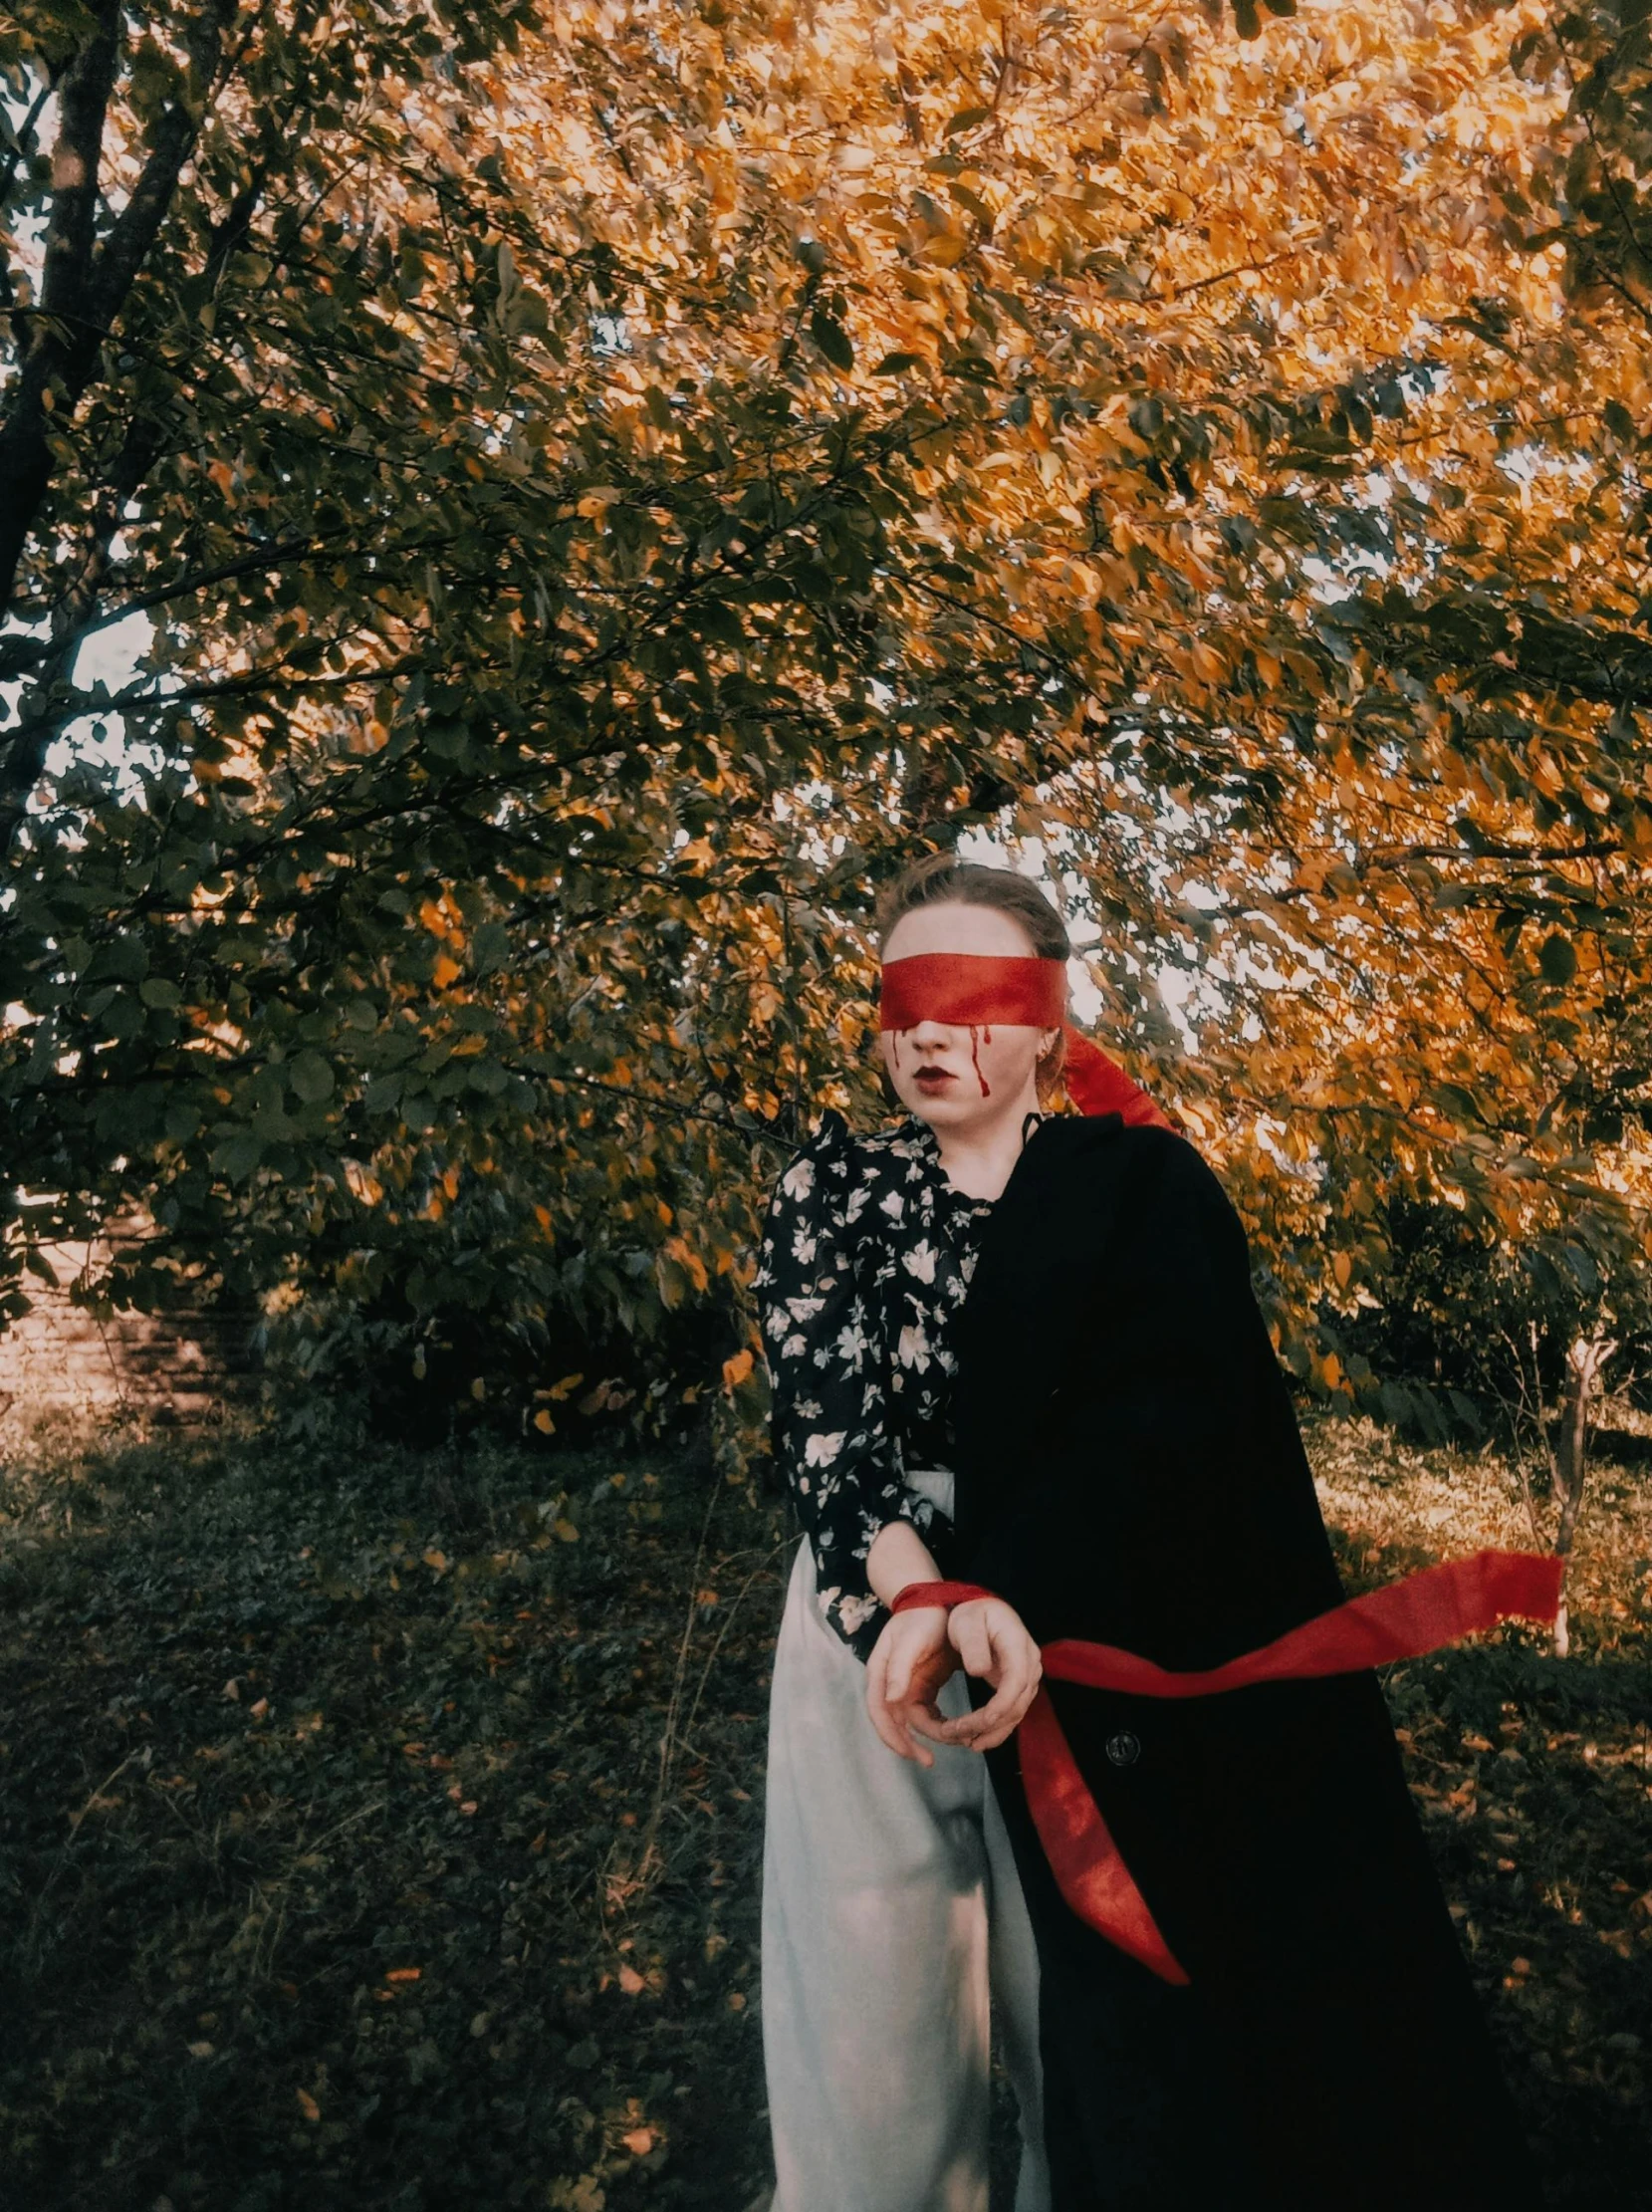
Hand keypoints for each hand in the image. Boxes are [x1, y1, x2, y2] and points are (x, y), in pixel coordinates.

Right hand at [865, 1604, 960, 1766]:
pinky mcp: (919, 1684)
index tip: (911, 1753)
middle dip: (908, 1744)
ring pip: (909, 1721)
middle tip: (929, 1761)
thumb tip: (891, 1698)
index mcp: (881, 1672)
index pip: (880, 1713)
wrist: (932, 1600)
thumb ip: (900, 1668)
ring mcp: (902, 1685)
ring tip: (943, 1748)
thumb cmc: (920, 1618)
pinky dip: (934, 1723)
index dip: (893, 1736)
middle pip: (892, 1723)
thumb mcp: (910, 1639)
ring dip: (924, 1737)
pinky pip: (923, 1711)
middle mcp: (888, 1683)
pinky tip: (949, 1730)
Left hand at [929, 1598, 1042, 1752]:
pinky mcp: (1019, 1685)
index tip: (980, 1721)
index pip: (1017, 1682)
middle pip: (1017, 1703)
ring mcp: (1028, 1675)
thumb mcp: (966, 1623)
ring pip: (1016, 1712)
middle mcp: (1030, 1663)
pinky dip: (996, 1728)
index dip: (1001, 1705)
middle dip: (989, 1724)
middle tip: (958, 1735)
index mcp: (1018, 1645)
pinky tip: (977, 1739)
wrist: (983, 1610)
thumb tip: (979, 1671)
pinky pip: (1012, 1712)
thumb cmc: (972, 1613)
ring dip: (993, 1732)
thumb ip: (973, 1645)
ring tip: (967, 1743)